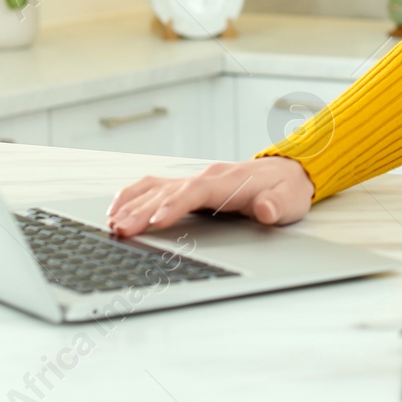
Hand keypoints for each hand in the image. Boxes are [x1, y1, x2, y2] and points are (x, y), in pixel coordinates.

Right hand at [107, 156, 314, 236]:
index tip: (157, 222)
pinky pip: (154, 186)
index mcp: (228, 182)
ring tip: (112, 223)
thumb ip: (276, 206)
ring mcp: (195, 179)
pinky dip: (133, 195)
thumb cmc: (285, 190)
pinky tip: (117, 209)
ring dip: (132, 203)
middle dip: (143, 210)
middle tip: (121, 229)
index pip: (196, 191)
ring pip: (156, 187)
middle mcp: (206, 177)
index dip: (175, 205)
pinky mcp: (188, 186)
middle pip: (168, 191)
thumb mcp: (289, 200)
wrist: (287, 172)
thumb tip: (266, 210)